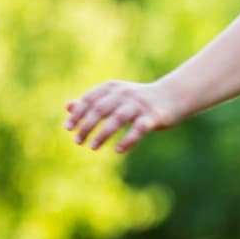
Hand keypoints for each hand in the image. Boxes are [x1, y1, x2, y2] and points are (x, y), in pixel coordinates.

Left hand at [64, 80, 181, 153]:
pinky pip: (139, 128)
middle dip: (87, 125)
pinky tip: (118, 150)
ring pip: (118, 118)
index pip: (90, 98)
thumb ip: (93, 101)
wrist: (172, 96)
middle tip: (78, 141)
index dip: (78, 113)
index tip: (68, 128)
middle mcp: (126, 94)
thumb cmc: (138, 100)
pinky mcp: (154, 116)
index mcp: (113, 88)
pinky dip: (128, 139)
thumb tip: (67, 106)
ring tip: (92, 147)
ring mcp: (140, 104)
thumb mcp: (115, 97)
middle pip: (101, 108)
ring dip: (103, 133)